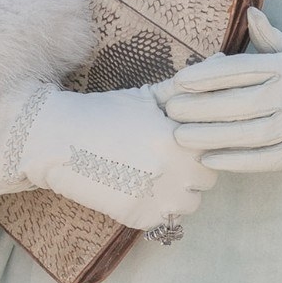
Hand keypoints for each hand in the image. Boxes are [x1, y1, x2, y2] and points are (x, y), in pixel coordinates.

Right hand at [0, 79, 214, 235]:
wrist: (59, 140)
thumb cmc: (105, 114)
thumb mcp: (148, 97)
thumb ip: (187, 88)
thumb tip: (222, 60)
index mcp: (181, 139)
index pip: (216, 150)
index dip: (199, 145)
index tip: (180, 142)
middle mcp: (175, 171)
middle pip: (206, 179)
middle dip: (191, 171)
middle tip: (163, 160)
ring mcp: (159, 198)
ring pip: (189, 203)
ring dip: (178, 194)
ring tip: (152, 177)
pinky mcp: (140, 218)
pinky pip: (166, 222)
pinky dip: (157, 210)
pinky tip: (138, 191)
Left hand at [161, 13, 281, 188]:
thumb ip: (272, 38)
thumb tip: (250, 14)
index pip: (240, 70)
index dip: (206, 75)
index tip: (178, 80)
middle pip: (237, 103)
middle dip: (198, 107)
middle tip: (169, 110)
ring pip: (245, 134)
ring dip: (209, 136)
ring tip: (178, 136)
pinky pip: (262, 160)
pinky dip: (234, 161)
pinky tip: (209, 159)